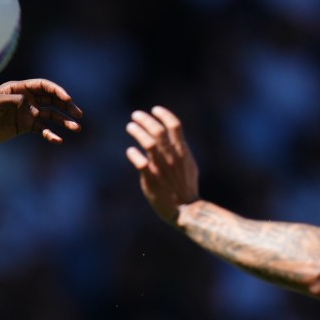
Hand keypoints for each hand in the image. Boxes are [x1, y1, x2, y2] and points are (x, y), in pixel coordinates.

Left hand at [0, 79, 82, 149]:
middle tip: (78, 114)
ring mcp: (27, 113)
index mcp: (19, 88)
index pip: (43, 86)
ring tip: (76, 128)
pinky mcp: (25, 127)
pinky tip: (58, 140)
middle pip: (51, 100)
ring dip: (63, 121)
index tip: (67, 99)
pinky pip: (42, 130)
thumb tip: (29, 104)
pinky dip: (50, 134)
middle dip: (66, 106)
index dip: (57, 91)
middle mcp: (26, 99)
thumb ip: (12, 100)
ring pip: (50, 115)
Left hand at [124, 105, 200, 222]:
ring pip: (149, 144)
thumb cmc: (186, 188)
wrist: (186, 209)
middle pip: (158, 131)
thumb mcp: (189, 165)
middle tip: (135, 115)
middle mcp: (172, 157)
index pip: (175, 126)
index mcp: (182, 152)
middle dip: (146, 120)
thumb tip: (175, 140)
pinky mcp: (152, 180)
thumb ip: (181, 151)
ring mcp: (162, 168)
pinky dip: (134, 155)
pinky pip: (141, 164)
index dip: (164, 115)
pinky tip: (130, 151)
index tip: (155, 109)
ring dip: (138, 132)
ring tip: (130, 126)